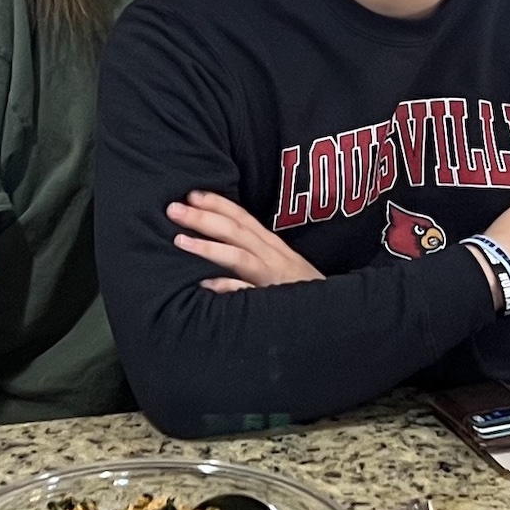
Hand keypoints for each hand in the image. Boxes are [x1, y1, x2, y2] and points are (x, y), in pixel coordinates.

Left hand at [167, 191, 322, 293]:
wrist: (336, 316)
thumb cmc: (302, 292)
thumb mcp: (283, 266)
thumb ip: (258, 253)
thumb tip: (225, 242)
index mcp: (273, 247)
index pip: (244, 218)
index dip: (219, 204)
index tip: (192, 193)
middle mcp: (273, 258)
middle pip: (237, 231)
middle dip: (205, 217)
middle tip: (173, 209)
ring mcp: (273, 280)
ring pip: (240, 257)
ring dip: (209, 247)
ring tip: (179, 241)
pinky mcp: (274, 303)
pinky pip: (248, 294)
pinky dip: (228, 287)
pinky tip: (205, 285)